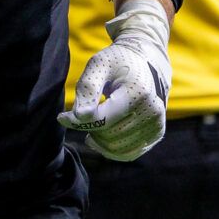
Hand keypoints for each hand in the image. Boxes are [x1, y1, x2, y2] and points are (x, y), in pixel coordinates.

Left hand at [58, 0, 171, 161]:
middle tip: (85, 113)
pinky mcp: (156, 134)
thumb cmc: (117, 63)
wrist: (144, 63)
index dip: (76, 121)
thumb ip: (87, 88)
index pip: (101, 119)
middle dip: (89, 127)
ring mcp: (156, 125)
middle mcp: (152, 112)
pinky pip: (127, 155)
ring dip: (99, 139)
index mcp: (138, 93)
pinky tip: (102, 135)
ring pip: (115, 148)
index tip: (62, 117)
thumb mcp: (99, 65)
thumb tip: (78, 116)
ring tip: (95, 121)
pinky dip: (110, 149)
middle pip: (107, 135)